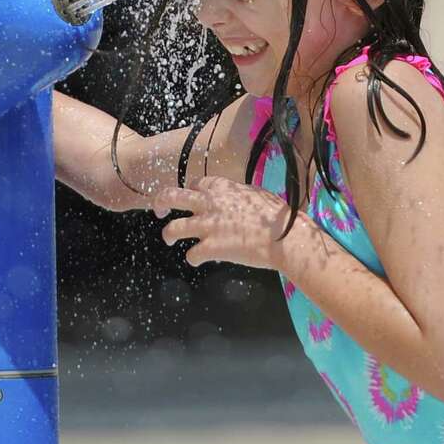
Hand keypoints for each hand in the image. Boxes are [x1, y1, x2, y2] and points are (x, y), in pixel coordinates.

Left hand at [153, 175, 293, 269]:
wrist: (285, 237)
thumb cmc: (277, 216)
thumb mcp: (256, 194)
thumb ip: (238, 195)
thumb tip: (236, 199)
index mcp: (221, 187)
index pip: (196, 183)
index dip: (192, 192)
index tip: (193, 199)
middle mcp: (209, 203)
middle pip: (172, 197)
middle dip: (160, 202)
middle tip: (158, 210)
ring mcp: (208, 226)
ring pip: (173, 228)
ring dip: (168, 234)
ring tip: (169, 238)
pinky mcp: (211, 248)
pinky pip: (191, 254)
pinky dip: (194, 258)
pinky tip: (199, 259)